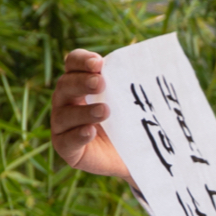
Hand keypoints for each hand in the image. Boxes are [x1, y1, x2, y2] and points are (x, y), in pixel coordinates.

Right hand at [51, 49, 134, 186]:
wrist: (136, 155)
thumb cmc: (132, 121)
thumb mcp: (132, 100)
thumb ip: (131, 83)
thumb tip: (152, 63)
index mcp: (79, 83)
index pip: (73, 64)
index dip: (82, 60)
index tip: (99, 63)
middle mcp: (66, 101)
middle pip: (65, 85)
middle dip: (82, 82)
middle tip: (101, 82)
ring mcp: (63, 126)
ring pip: (64, 115)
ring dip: (84, 111)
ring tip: (104, 110)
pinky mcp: (67, 149)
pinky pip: (66, 142)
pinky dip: (77, 135)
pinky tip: (90, 132)